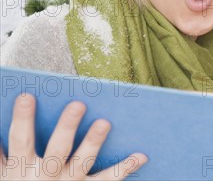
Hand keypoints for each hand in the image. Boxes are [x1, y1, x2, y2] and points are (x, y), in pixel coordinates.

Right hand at [1, 94, 146, 179]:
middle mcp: (47, 176)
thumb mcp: (2, 177)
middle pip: (57, 149)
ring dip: (94, 142)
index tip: (27, 95)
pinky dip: (126, 167)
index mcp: (22, 169)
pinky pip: (108, 179)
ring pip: (83, 162)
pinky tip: (143, 155)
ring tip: (105, 122)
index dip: (23, 119)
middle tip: (79, 104)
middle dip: (67, 127)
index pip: (21, 140)